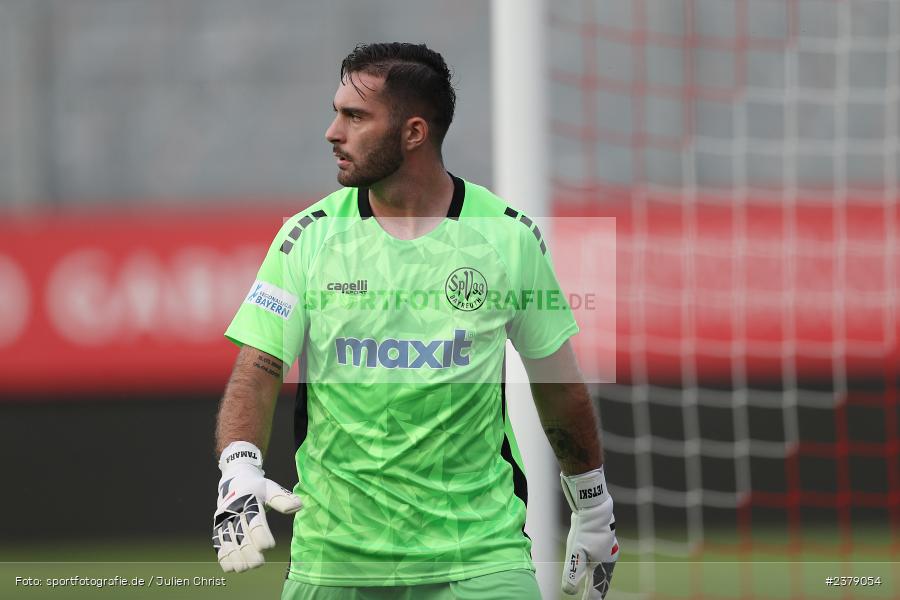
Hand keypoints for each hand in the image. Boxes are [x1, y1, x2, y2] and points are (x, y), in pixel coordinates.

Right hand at [212, 442, 301, 572]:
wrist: (234, 481)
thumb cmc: (257, 488)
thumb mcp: (270, 488)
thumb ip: (282, 499)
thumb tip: (299, 506)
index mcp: (247, 498)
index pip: (254, 518)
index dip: (260, 533)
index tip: (269, 547)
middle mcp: (232, 509)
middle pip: (240, 532)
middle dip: (248, 549)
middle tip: (259, 563)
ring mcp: (223, 519)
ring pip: (227, 540)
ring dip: (235, 555)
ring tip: (247, 568)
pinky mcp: (217, 527)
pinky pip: (218, 543)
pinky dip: (223, 556)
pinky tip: (232, 568)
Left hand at [560, 467, 619, 598]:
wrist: (593, 508)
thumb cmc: (585, 531)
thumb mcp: (575, 553)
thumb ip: (572, 573)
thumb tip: (568, 592)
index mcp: (601, 566)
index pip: (595, 589)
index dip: (589, 598)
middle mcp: (607, 559)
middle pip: (602, 581)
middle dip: (596, 591)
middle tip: (591, 598)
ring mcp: (608, 549)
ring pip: (604, 570)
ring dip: (599, 579)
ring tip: (595, 585)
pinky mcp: (605, 540)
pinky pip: (603, 558)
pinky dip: (599, 566)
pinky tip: (597, 563)